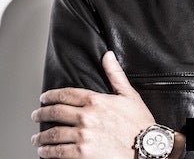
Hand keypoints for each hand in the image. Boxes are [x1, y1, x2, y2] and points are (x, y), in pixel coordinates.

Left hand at [31, 51, 185, 158]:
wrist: (146, 147)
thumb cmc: (139, 121)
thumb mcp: (129, 94)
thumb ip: (115, 74)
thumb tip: (107, 55)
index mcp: (96, 100)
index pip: (67, 94)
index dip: (52, 95)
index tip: (44, 97)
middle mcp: (86, 117)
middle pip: (56, 112)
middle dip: (42, 113)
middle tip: (36, 114)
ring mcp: (83, 136)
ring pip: (54, 134)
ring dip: (42, 136)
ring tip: (37, 137)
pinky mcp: (82, 154)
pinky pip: (58, 152)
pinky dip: (48, 152)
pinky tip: (44, 152)